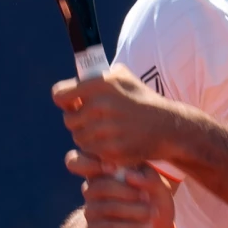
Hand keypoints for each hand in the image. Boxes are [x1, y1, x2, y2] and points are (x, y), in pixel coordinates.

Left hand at [52, 64, 187, 164]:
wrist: (167, 127)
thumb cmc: (144, 100)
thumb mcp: (124, 77)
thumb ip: (98, 76)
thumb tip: (76, 80)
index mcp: (100, 84)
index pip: (60, 94)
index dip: (64, 100)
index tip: (73, 104)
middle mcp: (100, 105)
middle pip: (68, 119)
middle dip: (79, 121)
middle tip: (94, 120)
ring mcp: (105, 129)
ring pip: (78, 137)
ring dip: (88, 136)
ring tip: (105, 131)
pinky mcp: (111, 149)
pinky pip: (90, 151)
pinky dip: (98, 149)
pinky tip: (112, 141)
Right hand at [67, 151, 175, 227]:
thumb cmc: (154, 201)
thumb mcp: (158, 185)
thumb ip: (146, 176)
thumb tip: (128, 175)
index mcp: (102, 170)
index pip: (76, 161)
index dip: (89, 163)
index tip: (113, 168)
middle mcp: (92, 189)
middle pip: (99, 186)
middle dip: (126, 192)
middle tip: (147, 197)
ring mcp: (90, 210)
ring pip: (107, 207)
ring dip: (134, 210)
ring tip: (153, 213)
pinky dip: (132, 227)